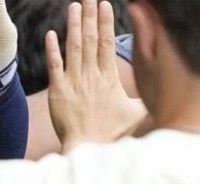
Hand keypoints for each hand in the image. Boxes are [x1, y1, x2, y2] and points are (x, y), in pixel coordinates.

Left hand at [45, 0, 146, 152]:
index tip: (104, 6)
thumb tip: (153, 95)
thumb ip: (141, 98)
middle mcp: (92, 75)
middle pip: (91, 40)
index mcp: (109, 78)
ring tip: (74, 7)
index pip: (108, 43)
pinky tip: (51, 34)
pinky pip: (54, 66)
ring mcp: (74, 82)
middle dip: (90, 17)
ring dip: (73, 26)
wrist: (89, 147)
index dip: (105, 22)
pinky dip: (52, 49)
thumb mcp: (136, 112)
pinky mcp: (57, 91)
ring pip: (74, 47)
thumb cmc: (111, 133)